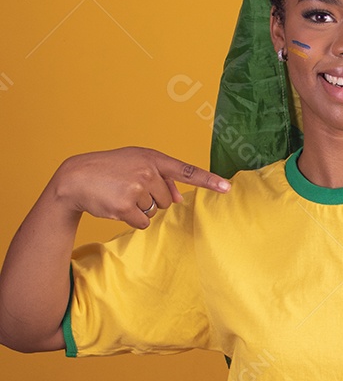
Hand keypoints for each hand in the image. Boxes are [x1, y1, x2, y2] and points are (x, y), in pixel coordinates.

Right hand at [52, 147, 230, 229]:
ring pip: (155, 211)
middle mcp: (148, 171)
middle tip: (129, 188)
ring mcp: (136, 188)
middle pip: (168, 200)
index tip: (227, 188)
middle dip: (152, 199)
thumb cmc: (110, 170)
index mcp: (153, 158)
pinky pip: (143, 222)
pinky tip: (117, 206)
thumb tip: (179, 199)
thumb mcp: (136, 164)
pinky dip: (132, 219)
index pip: (187, 171)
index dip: (209, 180)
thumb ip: (161, 178)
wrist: (77, 177)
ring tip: (121, 194)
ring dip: (140, 208)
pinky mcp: (125, 206)